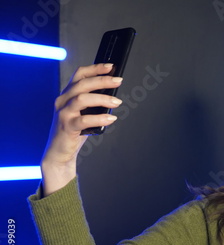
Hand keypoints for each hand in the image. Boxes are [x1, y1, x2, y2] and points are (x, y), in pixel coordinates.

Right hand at [41, 63, 122, 195]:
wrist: (60, 152)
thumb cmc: (74, 131)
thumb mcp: (84, 113)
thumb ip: (93, 103)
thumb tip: (113, 95)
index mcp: (67, 95)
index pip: (79, 75)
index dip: (95, 68)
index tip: (111, 67)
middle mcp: (63, 101)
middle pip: (82, 84)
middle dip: (102, 80)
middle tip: (118, 81)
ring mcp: (63, 113)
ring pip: (82, 98)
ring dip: (102, 98)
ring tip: (117, 102)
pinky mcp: (67, 126)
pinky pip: (84, 120)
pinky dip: (99, 118)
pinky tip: (110, 119)